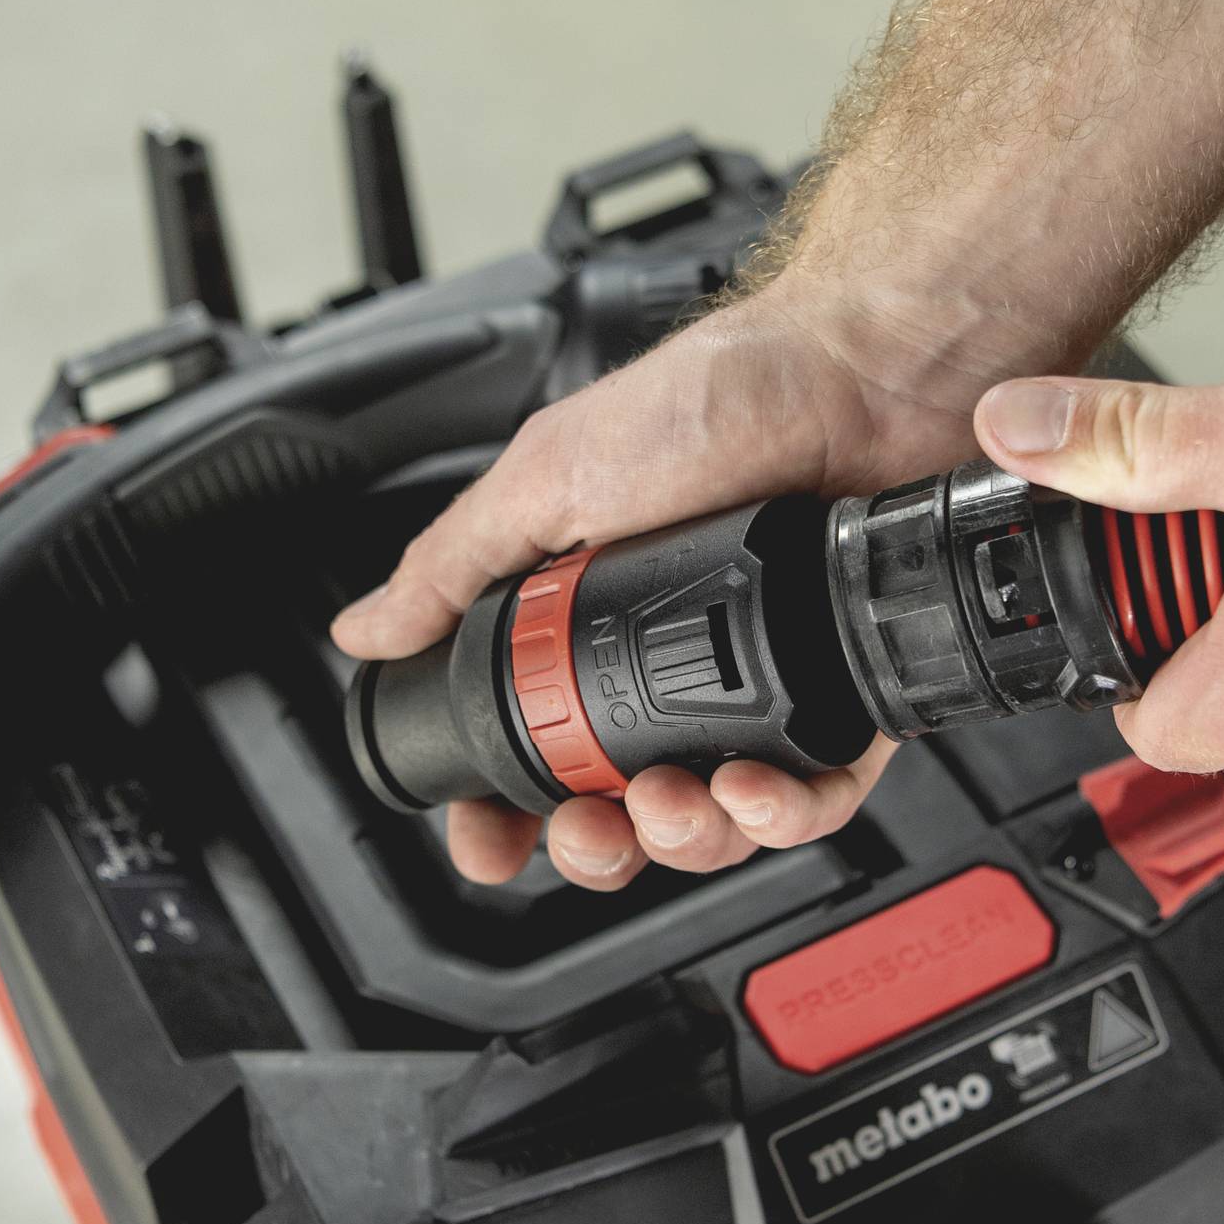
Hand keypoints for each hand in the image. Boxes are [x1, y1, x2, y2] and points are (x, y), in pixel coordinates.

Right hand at [330, 278, 1008, 887]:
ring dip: (686, 837)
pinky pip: (816, 799)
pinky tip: (756, 790)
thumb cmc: (718, 401)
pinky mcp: (845, 699)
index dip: (507, 814)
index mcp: (592, 627)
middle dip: (599, 845)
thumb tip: (365, 629)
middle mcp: (678, 666)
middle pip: (623, 812)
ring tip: (671, 800)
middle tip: (592, 825)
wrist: (857, 378)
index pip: (535, 752)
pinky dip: (785, 817)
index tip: (491, 842)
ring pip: (716, 823)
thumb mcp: (550, 480)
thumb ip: (455, 565)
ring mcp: (763, 688)